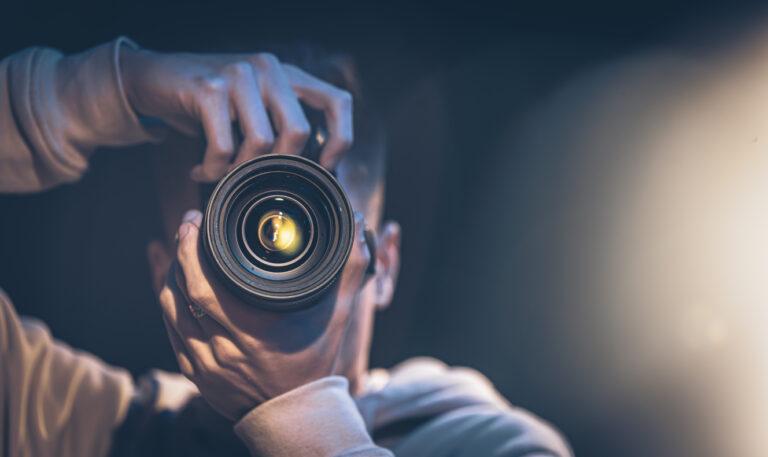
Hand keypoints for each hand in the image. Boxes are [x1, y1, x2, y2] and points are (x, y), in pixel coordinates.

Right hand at [120, 47, 352, 180]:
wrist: (152, 79)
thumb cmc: (208, 105)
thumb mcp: (252, 110)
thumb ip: (280, 127)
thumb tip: (311, 175)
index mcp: (287, 76)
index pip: (337, 101)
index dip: (340, 139)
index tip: (324, 167)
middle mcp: (268, 69)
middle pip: (298, 131)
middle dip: (278, 166)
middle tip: (256, 178)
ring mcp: (240, 74)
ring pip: (261, 141)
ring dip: (240, 170)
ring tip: (222, 175)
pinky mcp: (209, 87)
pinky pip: (224, 146)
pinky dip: (213, 169)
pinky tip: (200, 171)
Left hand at [155, 209, 371, 419]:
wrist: (295, 415)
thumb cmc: (315, 363)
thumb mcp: (337, 316)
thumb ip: (349, 269)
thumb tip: (357, 225)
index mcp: (252, 331)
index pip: (203, 283)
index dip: (192, 248)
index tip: (197, 223)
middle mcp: (222, 348)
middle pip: (181, 292)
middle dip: (179, 253)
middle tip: (188, 228)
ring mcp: (204, 364)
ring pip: (170, 310)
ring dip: (170, 277)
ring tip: (179, 252)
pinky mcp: (195, 374)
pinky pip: (172, 332)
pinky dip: (171, 305)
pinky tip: (176, 288)